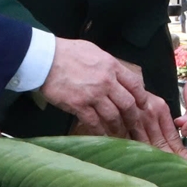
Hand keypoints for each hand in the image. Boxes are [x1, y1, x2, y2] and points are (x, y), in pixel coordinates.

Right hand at [41, 39, 186, 155]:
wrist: (44, 59)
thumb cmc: (66, 52)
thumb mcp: (93, 51)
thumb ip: (107, 64)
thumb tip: (116, 73)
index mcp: (111, 66)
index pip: (135, 84)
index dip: (141, 97)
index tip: (143, 105)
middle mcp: (106, 81)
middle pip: (128, 103)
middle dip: (133, 117)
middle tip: (134, 125)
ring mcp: (93, 94)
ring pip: (113, 116)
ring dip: (118, 127)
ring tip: (119, 133)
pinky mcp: (79, 105)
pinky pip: (94, 122)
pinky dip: (100, 131)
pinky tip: (103, 136)